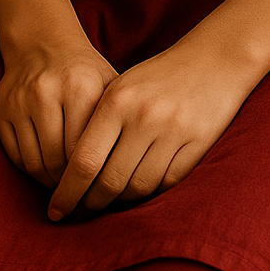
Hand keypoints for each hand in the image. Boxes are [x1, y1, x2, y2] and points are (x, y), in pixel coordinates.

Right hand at [0, 32, 117, 190]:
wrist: (42, 43)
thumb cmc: (85, 74)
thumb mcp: (110, 88)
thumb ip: (120, 125)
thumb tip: (130, 176)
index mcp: (81, 88)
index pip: (87, 152)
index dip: (95, 180)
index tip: (102, 194)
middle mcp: (46, 92)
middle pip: (59, 161)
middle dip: (72, 186)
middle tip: (83, 197)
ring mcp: (19, 101)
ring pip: (35, 163)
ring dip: (51, 182)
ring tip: (66, 186)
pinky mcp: (0, 110)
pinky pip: (15, 157)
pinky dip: (32, 172)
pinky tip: (47, 172)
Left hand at [46, 41, 257, 219]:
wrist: (213, 59)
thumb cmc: (157, 77)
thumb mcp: (120, 88)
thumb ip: (96, 124)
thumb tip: (69, 174)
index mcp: (116, 101)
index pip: (84, 161)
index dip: (67, 192)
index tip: (55, 210)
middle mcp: (143, 117)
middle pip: (109, 181)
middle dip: (92, 203)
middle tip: (82, 211)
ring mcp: (173, 131)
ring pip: (139, 188)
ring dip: (122, 202)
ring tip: (110, 203)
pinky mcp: (199, 143)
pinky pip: (167, 184)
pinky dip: (151, 193)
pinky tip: (140, 191)